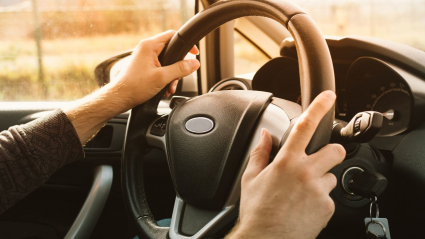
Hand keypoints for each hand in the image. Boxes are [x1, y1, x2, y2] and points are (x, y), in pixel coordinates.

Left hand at [64, 30, 198, 143]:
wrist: (120, 98)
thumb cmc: (134, 87)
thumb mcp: (162, 77)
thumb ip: (181, 69)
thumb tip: (195, 63)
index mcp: (149, 46)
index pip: (172, 36)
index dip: (186, 44)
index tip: (194, 53)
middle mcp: (146, 49)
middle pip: (171, 52)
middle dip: (178, 67)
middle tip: (178, 78)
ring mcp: (145, 58)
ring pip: (167, 63)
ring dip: (172, 76)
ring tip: (169, 87)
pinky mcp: (144, 67)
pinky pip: (161, 69)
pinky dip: (165, 79)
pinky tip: (164, 89)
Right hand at [228, 91, 345, 238]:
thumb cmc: (257, 211)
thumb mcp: (251, 178)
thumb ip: (260, 153)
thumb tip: (265, 136)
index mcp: (286, 162)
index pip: (305, 127)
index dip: (319, 107)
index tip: (328, 97)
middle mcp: (306, 174)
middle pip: (335, 150)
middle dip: (329, 152)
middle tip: (317, 161)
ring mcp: (319, 191)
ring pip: (332, 175)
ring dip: (321, 179)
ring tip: (302, 192)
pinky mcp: (327, 208)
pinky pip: (330, 197)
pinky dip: (319, 199)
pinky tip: (304, 206)